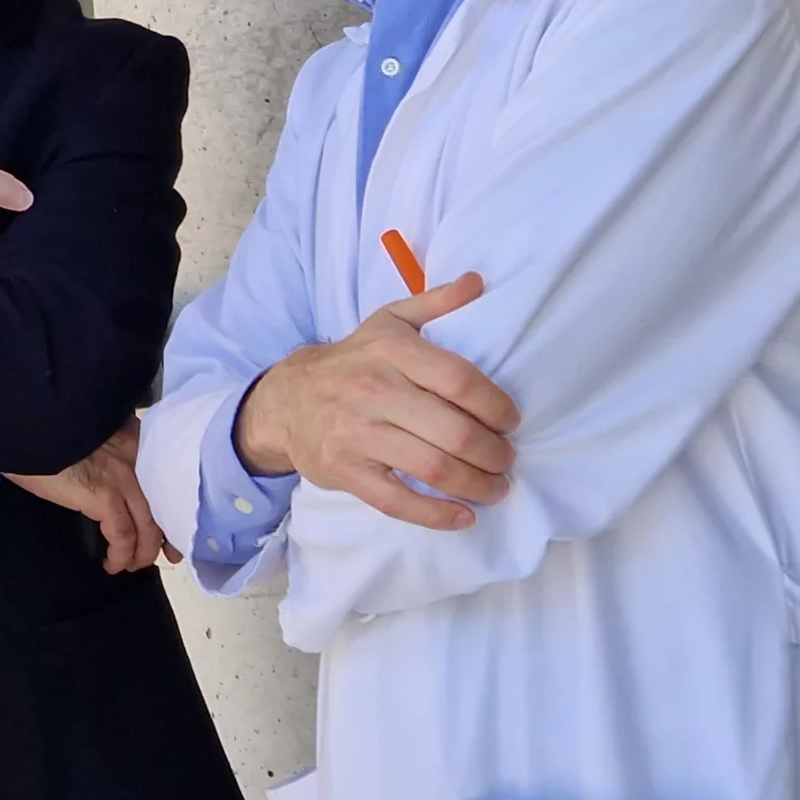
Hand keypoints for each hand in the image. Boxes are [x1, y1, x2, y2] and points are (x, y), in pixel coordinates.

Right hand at [14, 418, 171, 572]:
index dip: (170, 505)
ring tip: (130, 564)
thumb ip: (107, 444)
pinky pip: (122, 536)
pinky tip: (112, 563)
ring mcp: (122, 476)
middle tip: (167, 555)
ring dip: (143, 552)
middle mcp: (136, 456)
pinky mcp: (104, 495)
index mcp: (133, 438)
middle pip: (165, 504)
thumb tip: (106, 468)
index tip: (168, 525)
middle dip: (167, 535)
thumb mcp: (89, 430)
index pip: (164, 477)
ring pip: (148, 526)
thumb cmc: (50, 430)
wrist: (29, 424)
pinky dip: (120, 555)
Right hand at [229, 273, 512, 530]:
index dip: (496, 407)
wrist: (287, 398)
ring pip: (432, 468)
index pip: (460, 382)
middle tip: (507, 460)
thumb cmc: (353, 361)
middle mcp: (374, 391)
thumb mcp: (388, 322)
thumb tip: (478, 282)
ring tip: (495, 488)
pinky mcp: (345, 471)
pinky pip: (397, 501)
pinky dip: (436, 515)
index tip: (511, 422)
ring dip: (476, 485)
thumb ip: (435, 302)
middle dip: (493, 453)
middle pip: (453, 431)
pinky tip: (463, 516)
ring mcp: (357, 434)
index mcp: (392, 350)